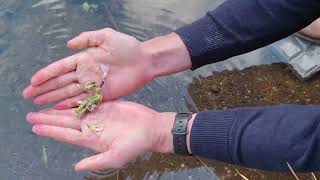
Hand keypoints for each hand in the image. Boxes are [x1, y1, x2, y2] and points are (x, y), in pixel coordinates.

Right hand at [23, 28, 154, 108]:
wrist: (144, 60)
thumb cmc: (127, 46)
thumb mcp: (106, 36)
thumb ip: (87, 38)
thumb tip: (68, 45)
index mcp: (84, 59)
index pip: (61, 68)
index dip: (46, 74)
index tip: (33, 81)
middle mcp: (86, 73)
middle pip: (61, 82)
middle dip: (45, 88)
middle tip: (29, 95)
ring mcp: (94, 85)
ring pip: (69, 92)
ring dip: (54, 98)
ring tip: (39, 103)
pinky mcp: (103, 94)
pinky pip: (84, 100)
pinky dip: (72, 104)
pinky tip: (59, 108)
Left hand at [26, 101, 175, 170]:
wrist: (151, 128)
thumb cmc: (136, 144)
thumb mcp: (117, 156)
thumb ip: (97, 161)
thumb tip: (77, 168)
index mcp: (92, 139)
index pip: (67, 135)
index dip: (51, 131)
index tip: (35, 128)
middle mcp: (92, 127)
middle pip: (65, 122)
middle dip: (48, 119)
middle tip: (31, 116)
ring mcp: (98, 116)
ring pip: (73, 111)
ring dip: (57, 110)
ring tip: (42, 108)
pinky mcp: (106, 105)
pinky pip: (86, 101)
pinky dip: (74, 100)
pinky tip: (64, 98)